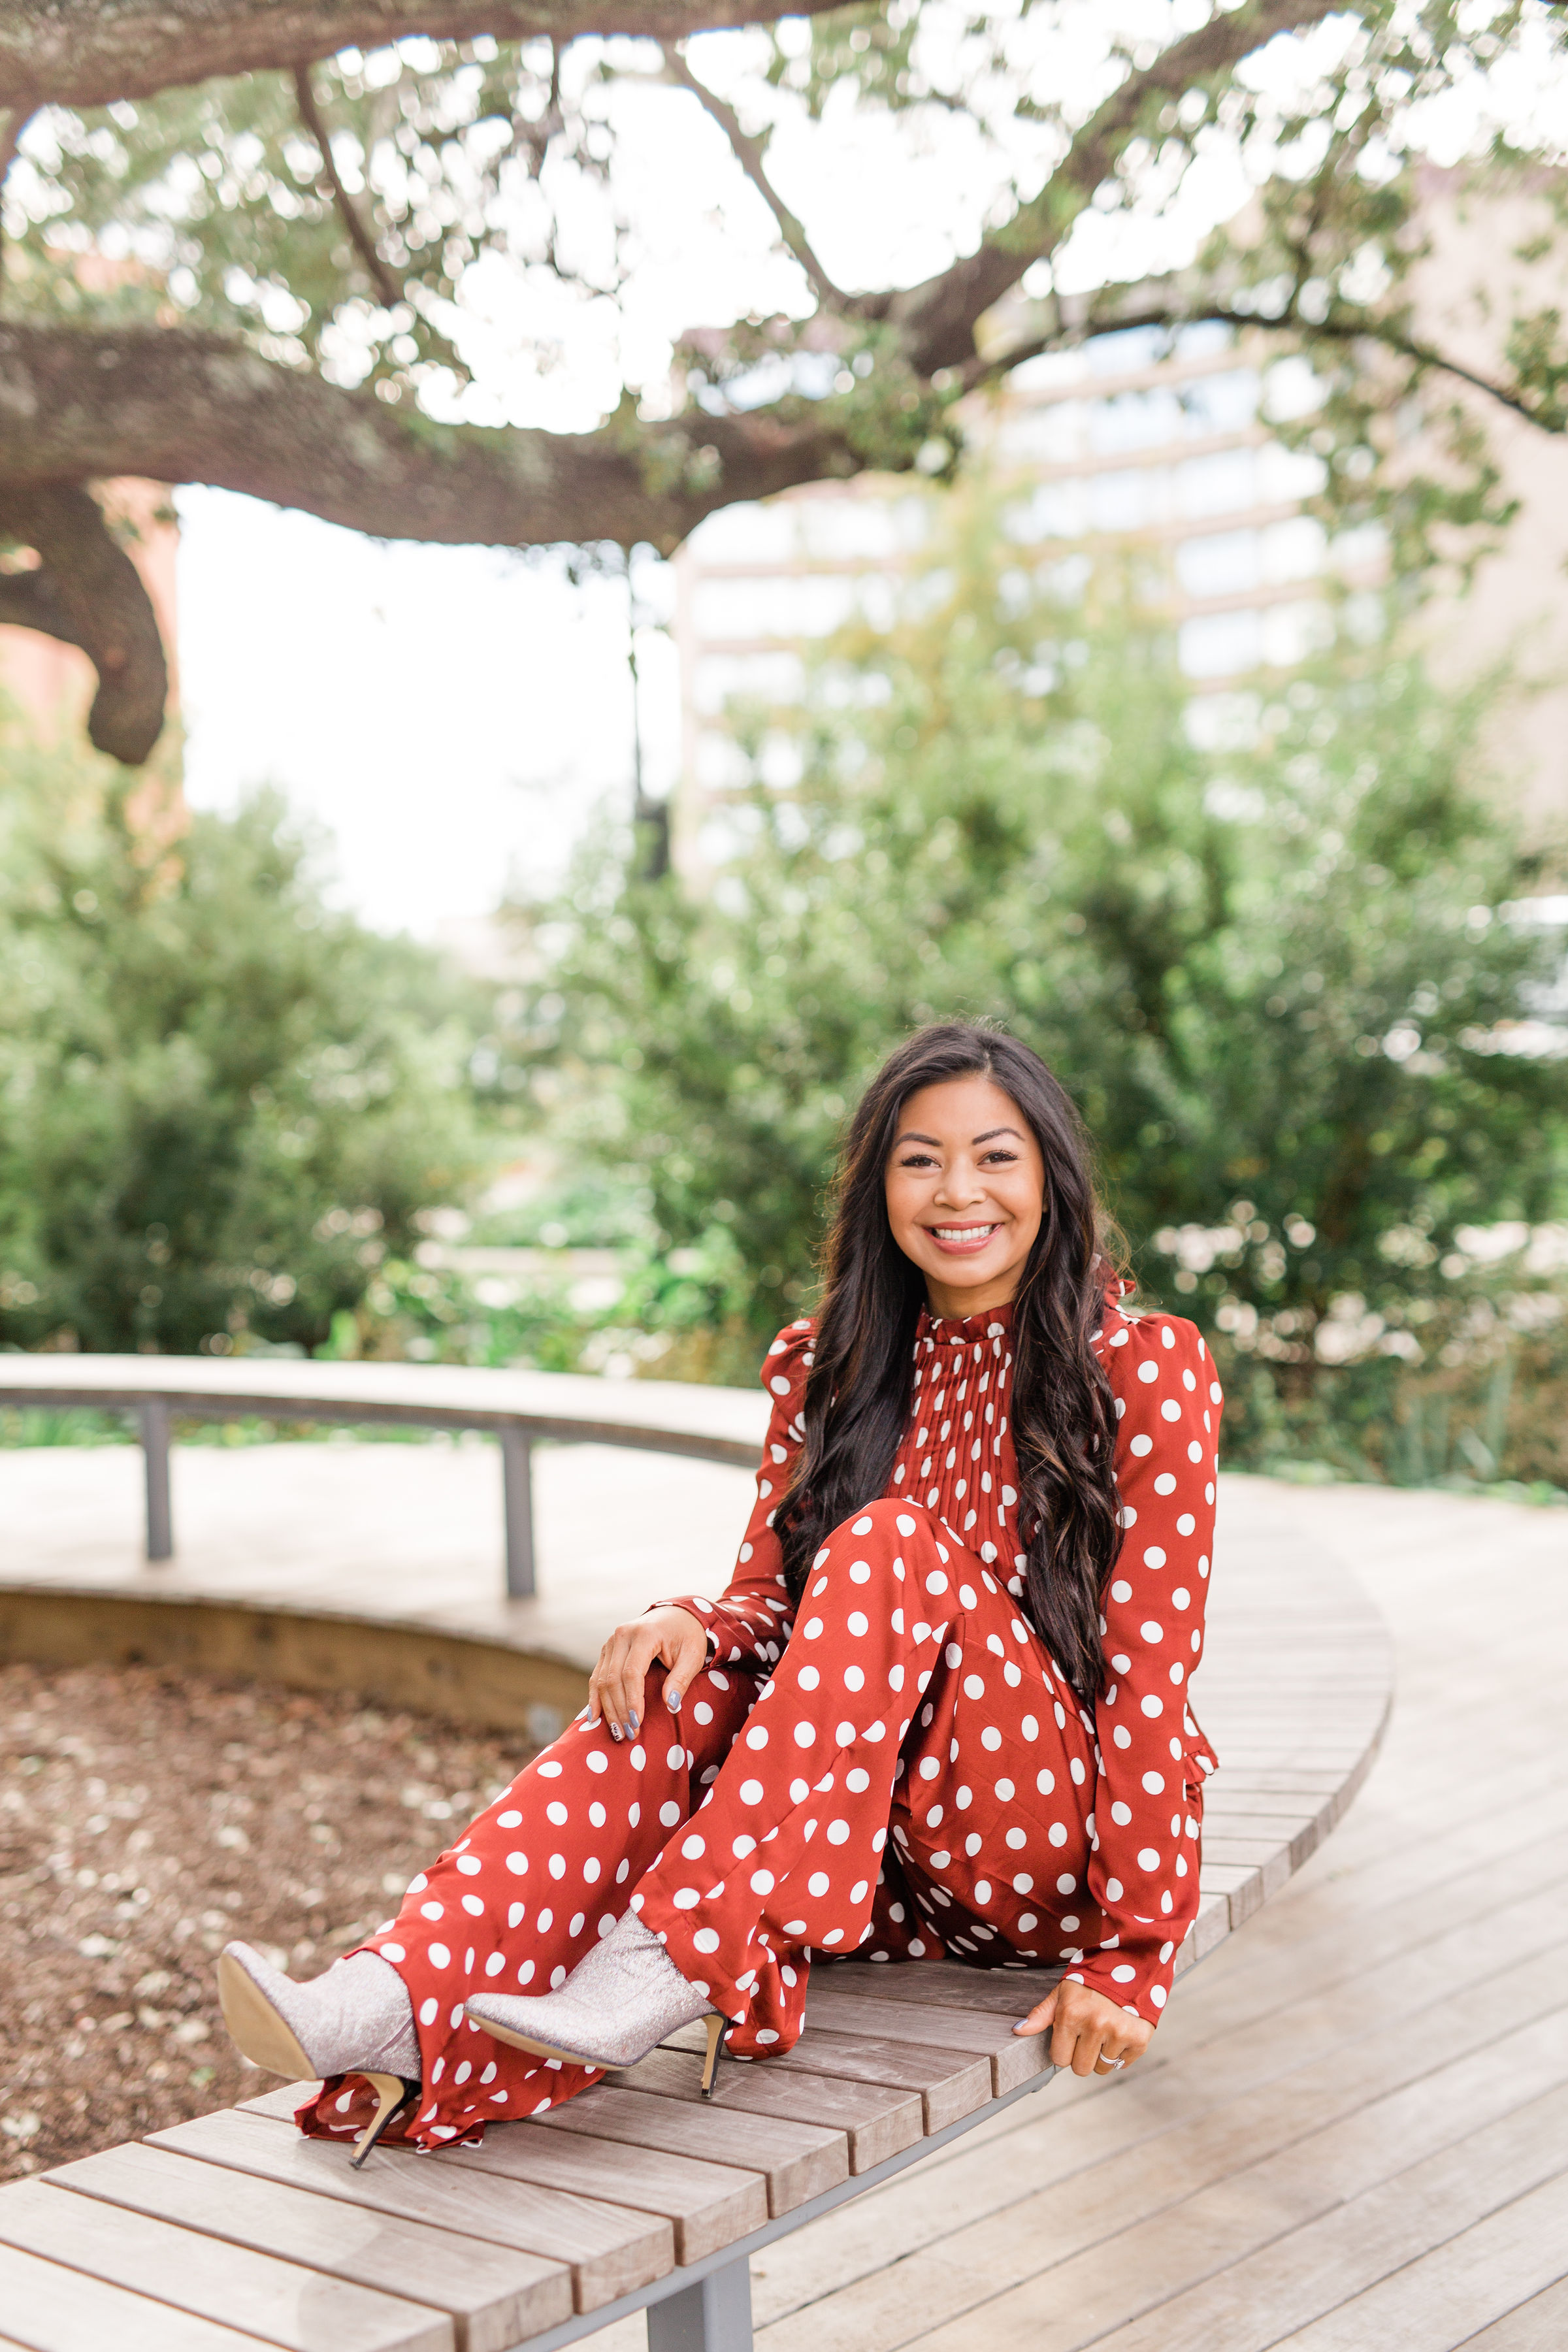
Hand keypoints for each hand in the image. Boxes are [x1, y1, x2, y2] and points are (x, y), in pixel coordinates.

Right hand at [588, 1606, 707, 1741]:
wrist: (678, 1615)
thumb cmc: (688, 1636)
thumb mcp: (693, 1656)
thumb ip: (681, 1679)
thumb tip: (671, 1705)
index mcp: (645, 1634)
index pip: (632, 1673)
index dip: (632, 1700)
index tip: (637, 1724)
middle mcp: (622, 1635)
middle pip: (613, 1679)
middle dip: (619, 1710)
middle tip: (628, 1735)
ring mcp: (612, 1641)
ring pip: (602, 1679)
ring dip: (607, 1709)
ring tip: (617, 1732)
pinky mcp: (607, 1649)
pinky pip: (597, 1676)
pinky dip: (596, 1697)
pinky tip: (595, 1717)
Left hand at [1013, 1977, 1152, 2077]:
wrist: (1131, 1964)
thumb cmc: (1093, 1980)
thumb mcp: (1063, 1991)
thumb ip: (1041, 2014)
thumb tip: (1018, 2030)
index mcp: (1071, 2014)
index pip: (1059, 2058)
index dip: (1064, 2049)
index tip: (1071, 2036)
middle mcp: (1095, 2025)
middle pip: (1081, 2068)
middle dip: (1082, 2054)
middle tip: (1089, 2033)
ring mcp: (1118, 2034)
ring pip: (1102, 2068)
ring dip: (1102, 2054)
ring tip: (1106, 2030)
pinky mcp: (1139, 2040)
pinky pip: (1122, 2064)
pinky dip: (1121, 2052)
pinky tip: (1121, 2031)